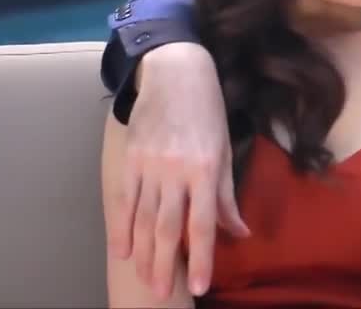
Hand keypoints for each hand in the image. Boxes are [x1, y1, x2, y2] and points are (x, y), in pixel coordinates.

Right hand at [104, 42, 248, 298]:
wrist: (174, 73)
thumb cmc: (208, 111)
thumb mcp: (225, 148)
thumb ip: (228, 195)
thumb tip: (239, 232)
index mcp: (206, 169)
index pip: (203, 223)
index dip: (202, 257)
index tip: (199, 286)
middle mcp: (176, 171)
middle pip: (168, 227)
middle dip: (165, 265)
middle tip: (162, 293)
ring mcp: (149, 166)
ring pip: (144, 219)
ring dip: (143, 254)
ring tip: (145, 280)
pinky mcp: (130, 159)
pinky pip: (124, 201)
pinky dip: (121, 228)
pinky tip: (122, 251)